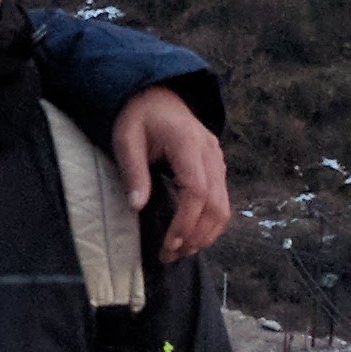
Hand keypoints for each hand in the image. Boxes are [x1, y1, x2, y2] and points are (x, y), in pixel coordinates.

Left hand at [110, 86, 229, 262]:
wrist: (158, 95)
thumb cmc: (139, 117)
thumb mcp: (126, 138)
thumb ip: (133, 171)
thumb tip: (137, 206)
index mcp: (187, 142)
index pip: (196, 190)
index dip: (185, 222)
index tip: (169, 244)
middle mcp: (210, 152)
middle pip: (215, 203)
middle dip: (196, 235)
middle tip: (171, 256)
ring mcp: (218, 159)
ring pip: (224, 206)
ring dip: (206, 234)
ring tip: (181, 252)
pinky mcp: (217, 167)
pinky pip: (222, 201)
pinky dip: (210, 224)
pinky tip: (191, 236)